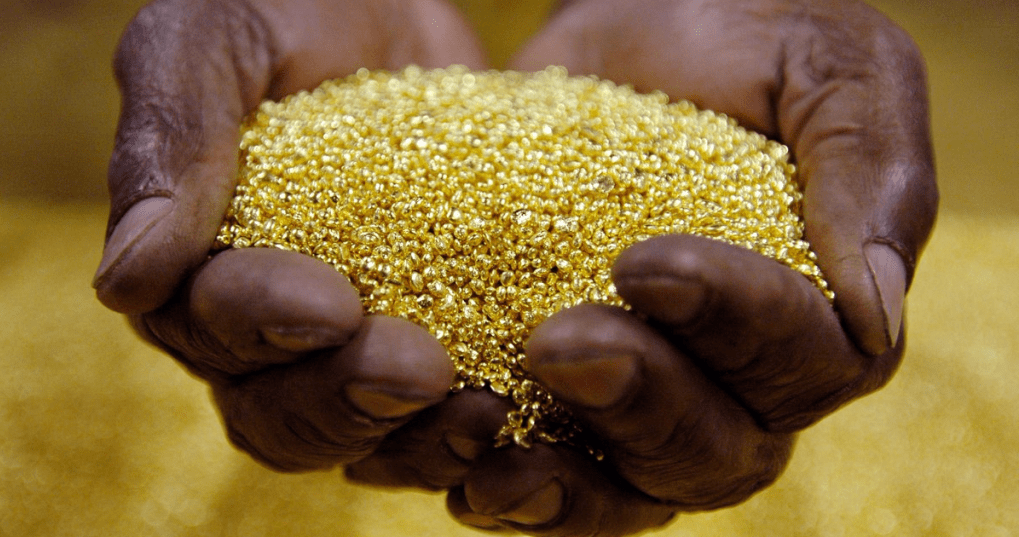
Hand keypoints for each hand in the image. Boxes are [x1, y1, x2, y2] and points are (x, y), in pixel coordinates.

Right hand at [94, 0, 487, 471]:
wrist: (390, 7)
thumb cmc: (286, 8)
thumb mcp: (215, 41)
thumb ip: (169, 142)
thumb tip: (125, 281)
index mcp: (194, 266)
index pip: (210, 325)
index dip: (264, 325)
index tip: (333, 305)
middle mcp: (262, 328)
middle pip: (281, 409)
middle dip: (346, 398)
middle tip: (423, 370)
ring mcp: (348, 343)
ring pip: (360, 432)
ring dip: (416, 438)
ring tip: (485, 412)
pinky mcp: (433, 334)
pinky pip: (442, 411)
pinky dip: (475, 424)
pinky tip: (526, 411)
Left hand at [430, 0, 936, 533]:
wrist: (635, 27)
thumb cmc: (744, 37)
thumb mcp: (827, 67)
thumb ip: (867, 172)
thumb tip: (876, 312)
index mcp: (823, 309)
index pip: (807, 360)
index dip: (733, 325)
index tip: (644, 261)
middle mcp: (745, 376)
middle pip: (719, 447)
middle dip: (639, 401)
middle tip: (554, 341)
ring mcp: (656, 394)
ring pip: (636, 482)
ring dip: (565, 477)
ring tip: (488, 439)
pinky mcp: (572, 390)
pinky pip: (557, 468)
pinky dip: (515, 480)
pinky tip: (461, 465)